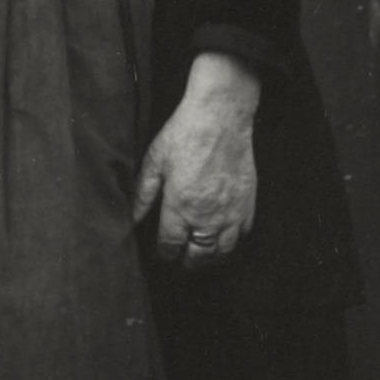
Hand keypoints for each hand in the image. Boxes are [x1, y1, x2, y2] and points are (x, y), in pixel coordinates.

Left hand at [133, 53, 260, 268]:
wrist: (220, 116)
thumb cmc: (184, 134)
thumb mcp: (154, 162)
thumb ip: (142, 195)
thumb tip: (131, 219)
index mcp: (180, 208)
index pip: (170, 246)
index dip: (164, 254)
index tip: (162, 253)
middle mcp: (206, 216)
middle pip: (198, 257)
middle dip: (187, 263)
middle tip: (181, 262)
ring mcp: (231, 212)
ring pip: (222, 252)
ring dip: (210, 258)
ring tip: (201, 256)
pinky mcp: (247, 202)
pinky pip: (243, 234)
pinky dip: (232, 242)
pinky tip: (224, 238)